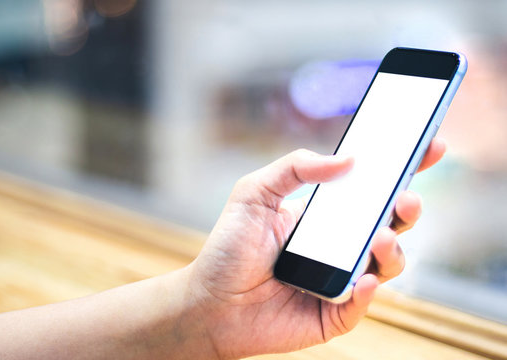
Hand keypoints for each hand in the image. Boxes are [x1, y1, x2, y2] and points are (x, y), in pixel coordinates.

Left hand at [187, 139, 445, 358]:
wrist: (208, 302)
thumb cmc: (227, 248)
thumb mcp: (253, 194)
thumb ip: (293, 168)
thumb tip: (347, 160)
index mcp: (326, 215)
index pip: (371, 190)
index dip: (403, 170)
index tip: (427, 146)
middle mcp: (339, 245)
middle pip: (389, 224)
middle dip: (407, 209)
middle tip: (405, 198)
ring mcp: (340, 279)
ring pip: (386, 264)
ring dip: (392, 250)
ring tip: (378, 238)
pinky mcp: (335, 313)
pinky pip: (362, 303)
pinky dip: (367, 291)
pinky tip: (361, 279)